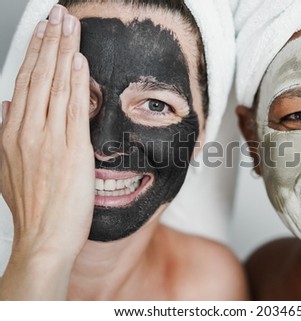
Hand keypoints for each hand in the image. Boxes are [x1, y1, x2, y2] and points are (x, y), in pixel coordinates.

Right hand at [0, 5, 93, 298]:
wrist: (44, 239)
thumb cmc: (33, 208)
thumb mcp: (7, 167)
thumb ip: (7, 133)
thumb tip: (7, 105)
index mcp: (12, 134)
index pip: (24, 83)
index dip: (35, 54)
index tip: (43, 33)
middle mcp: (28, 131)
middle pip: (39, 77)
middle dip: (49, 43)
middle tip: (57, 15)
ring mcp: (49, 139)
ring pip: (56, 86)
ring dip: (64, 53)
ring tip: (69, 27)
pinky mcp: (73, 150)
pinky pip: (75, 109)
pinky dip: (77, 83)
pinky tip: (80, 62)